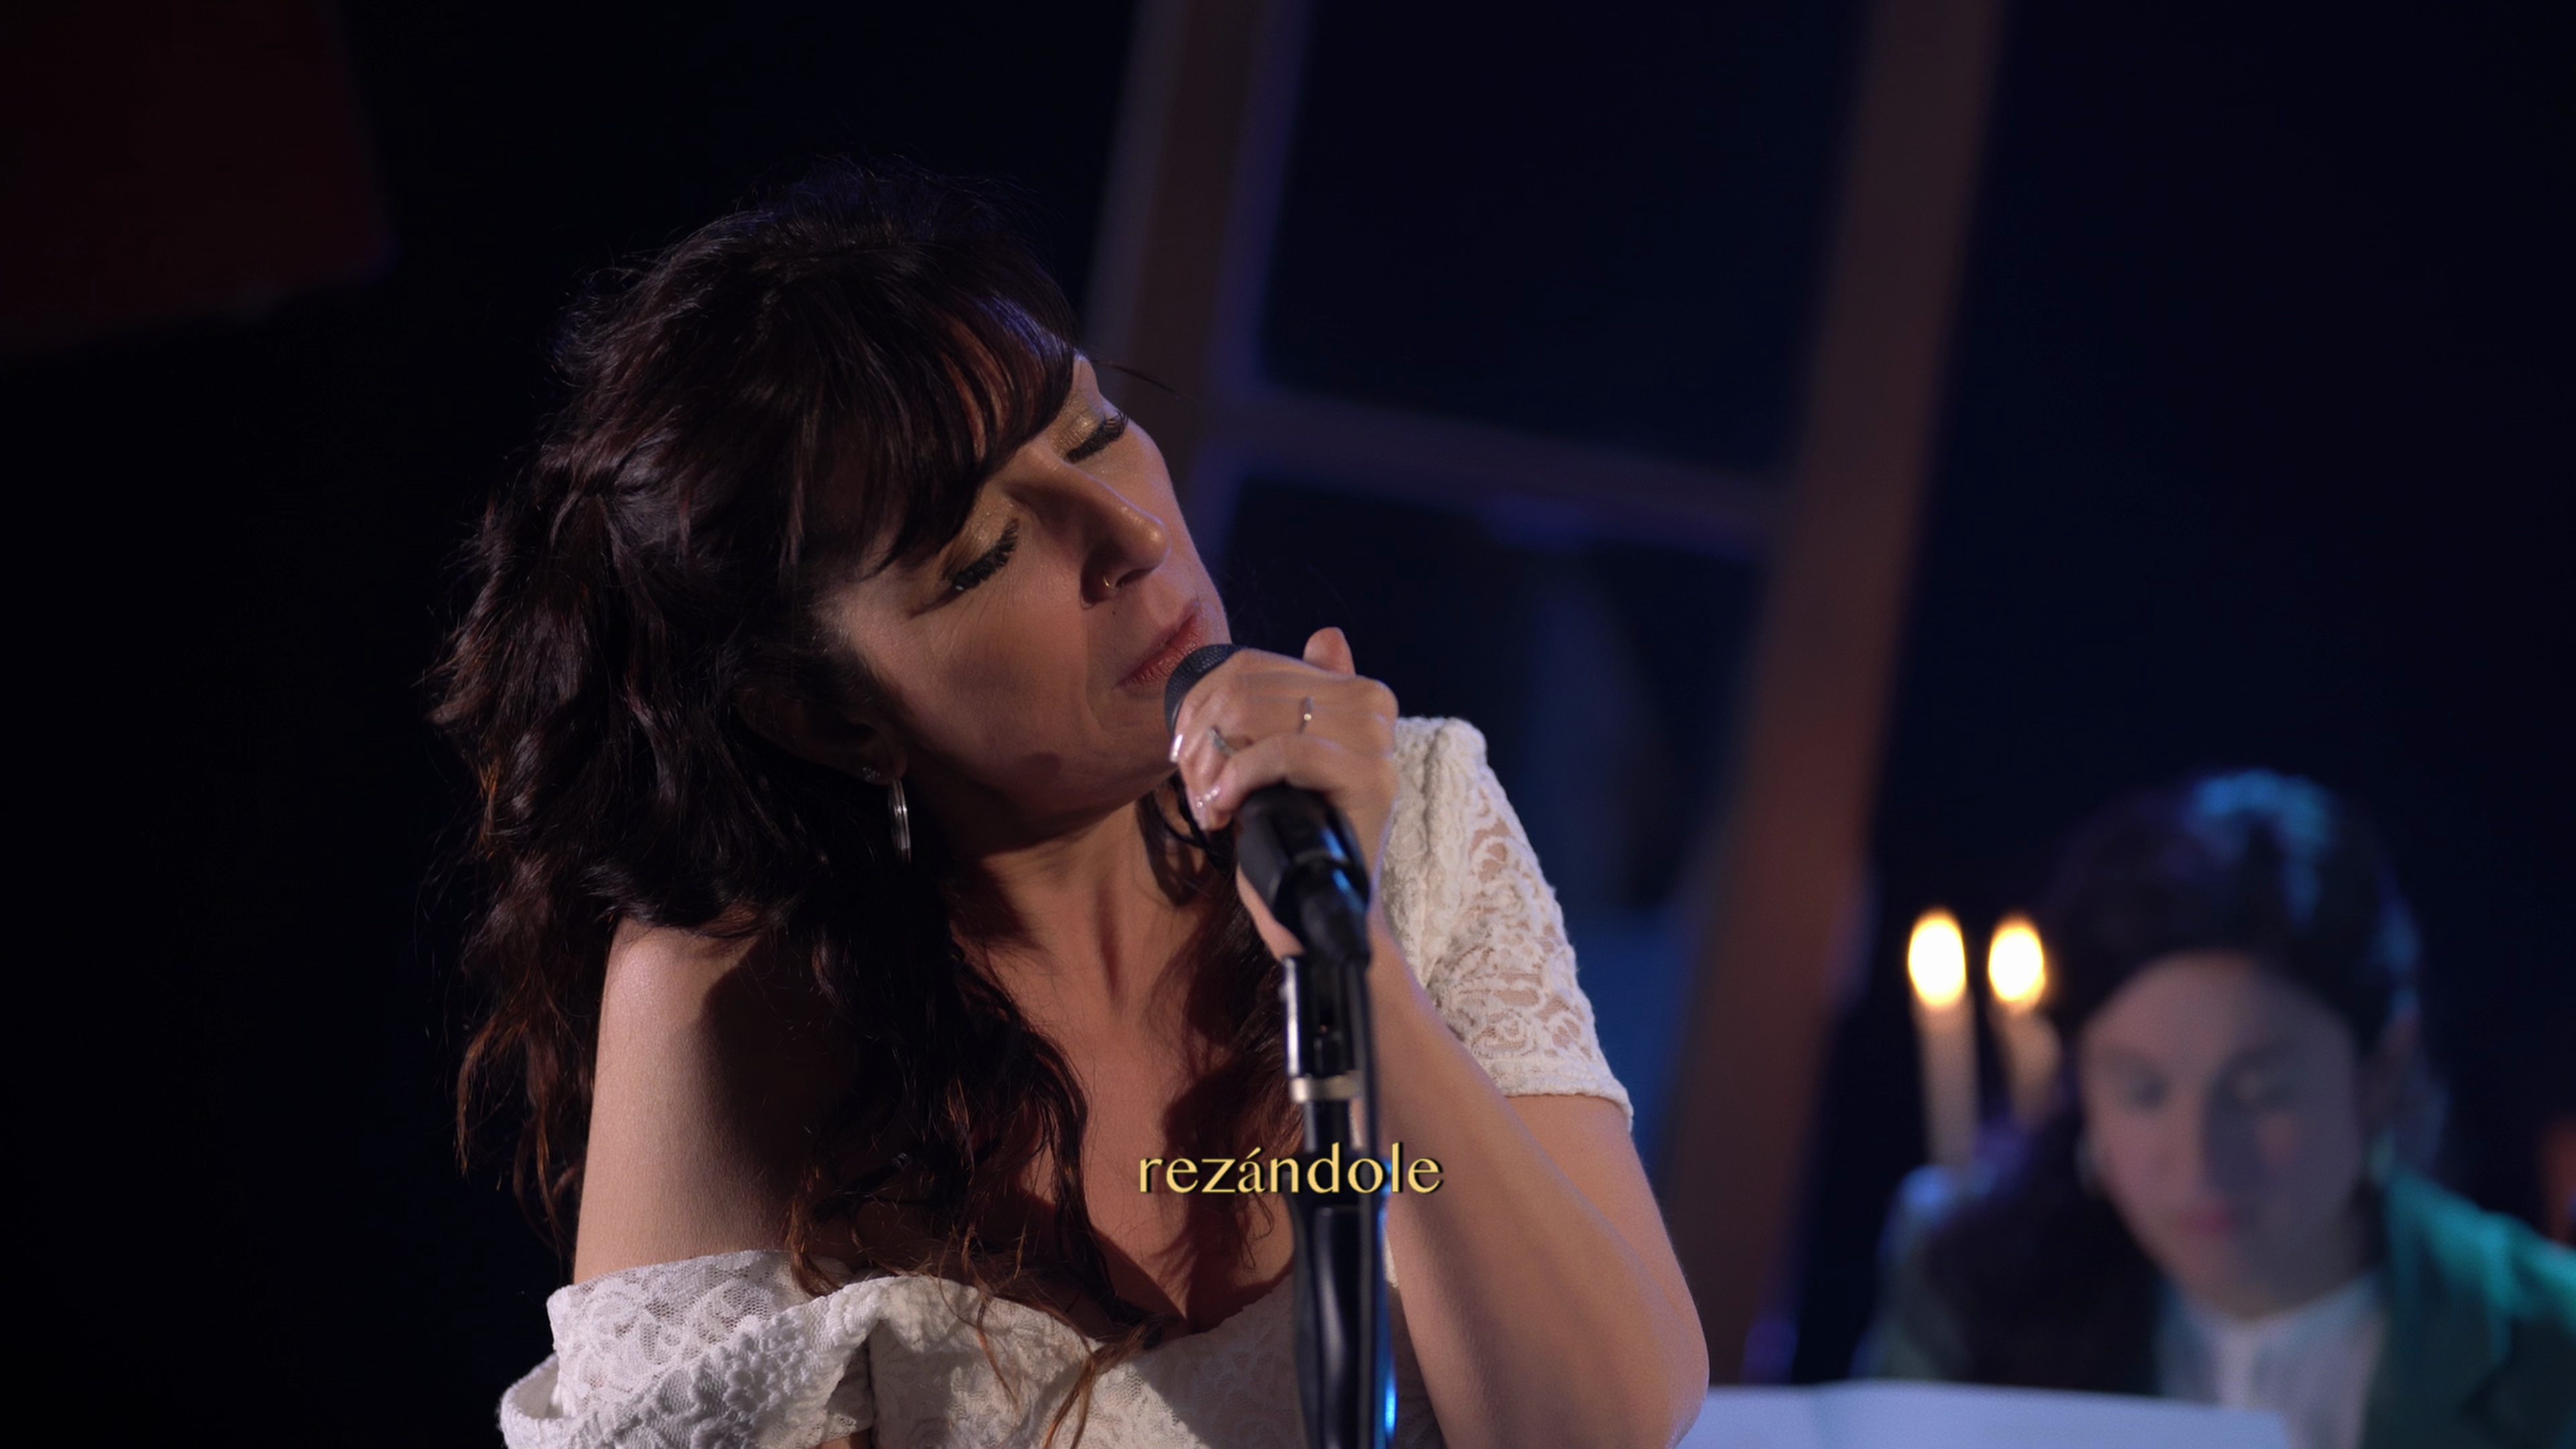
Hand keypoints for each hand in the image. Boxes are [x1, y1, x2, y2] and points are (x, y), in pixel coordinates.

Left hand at [1170, 627, 1398, 958]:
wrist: (1322, 906)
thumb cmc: (1297, 832)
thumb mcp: (1284, 758)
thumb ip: (1300, 698)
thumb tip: (1329, 635)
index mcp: (1357, 690)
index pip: (1250, 666)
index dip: (1201, 705)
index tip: (1185, 752)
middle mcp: (1374, 705)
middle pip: (1245, 689)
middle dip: (1202, 740)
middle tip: (1195, 789)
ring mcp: (1378, 741)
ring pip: (1257, 715)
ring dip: (1212, 765)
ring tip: (1209, 805)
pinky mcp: (1372, 778)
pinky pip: (1283, 751)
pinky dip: (1239, 777)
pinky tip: (1224, 808)